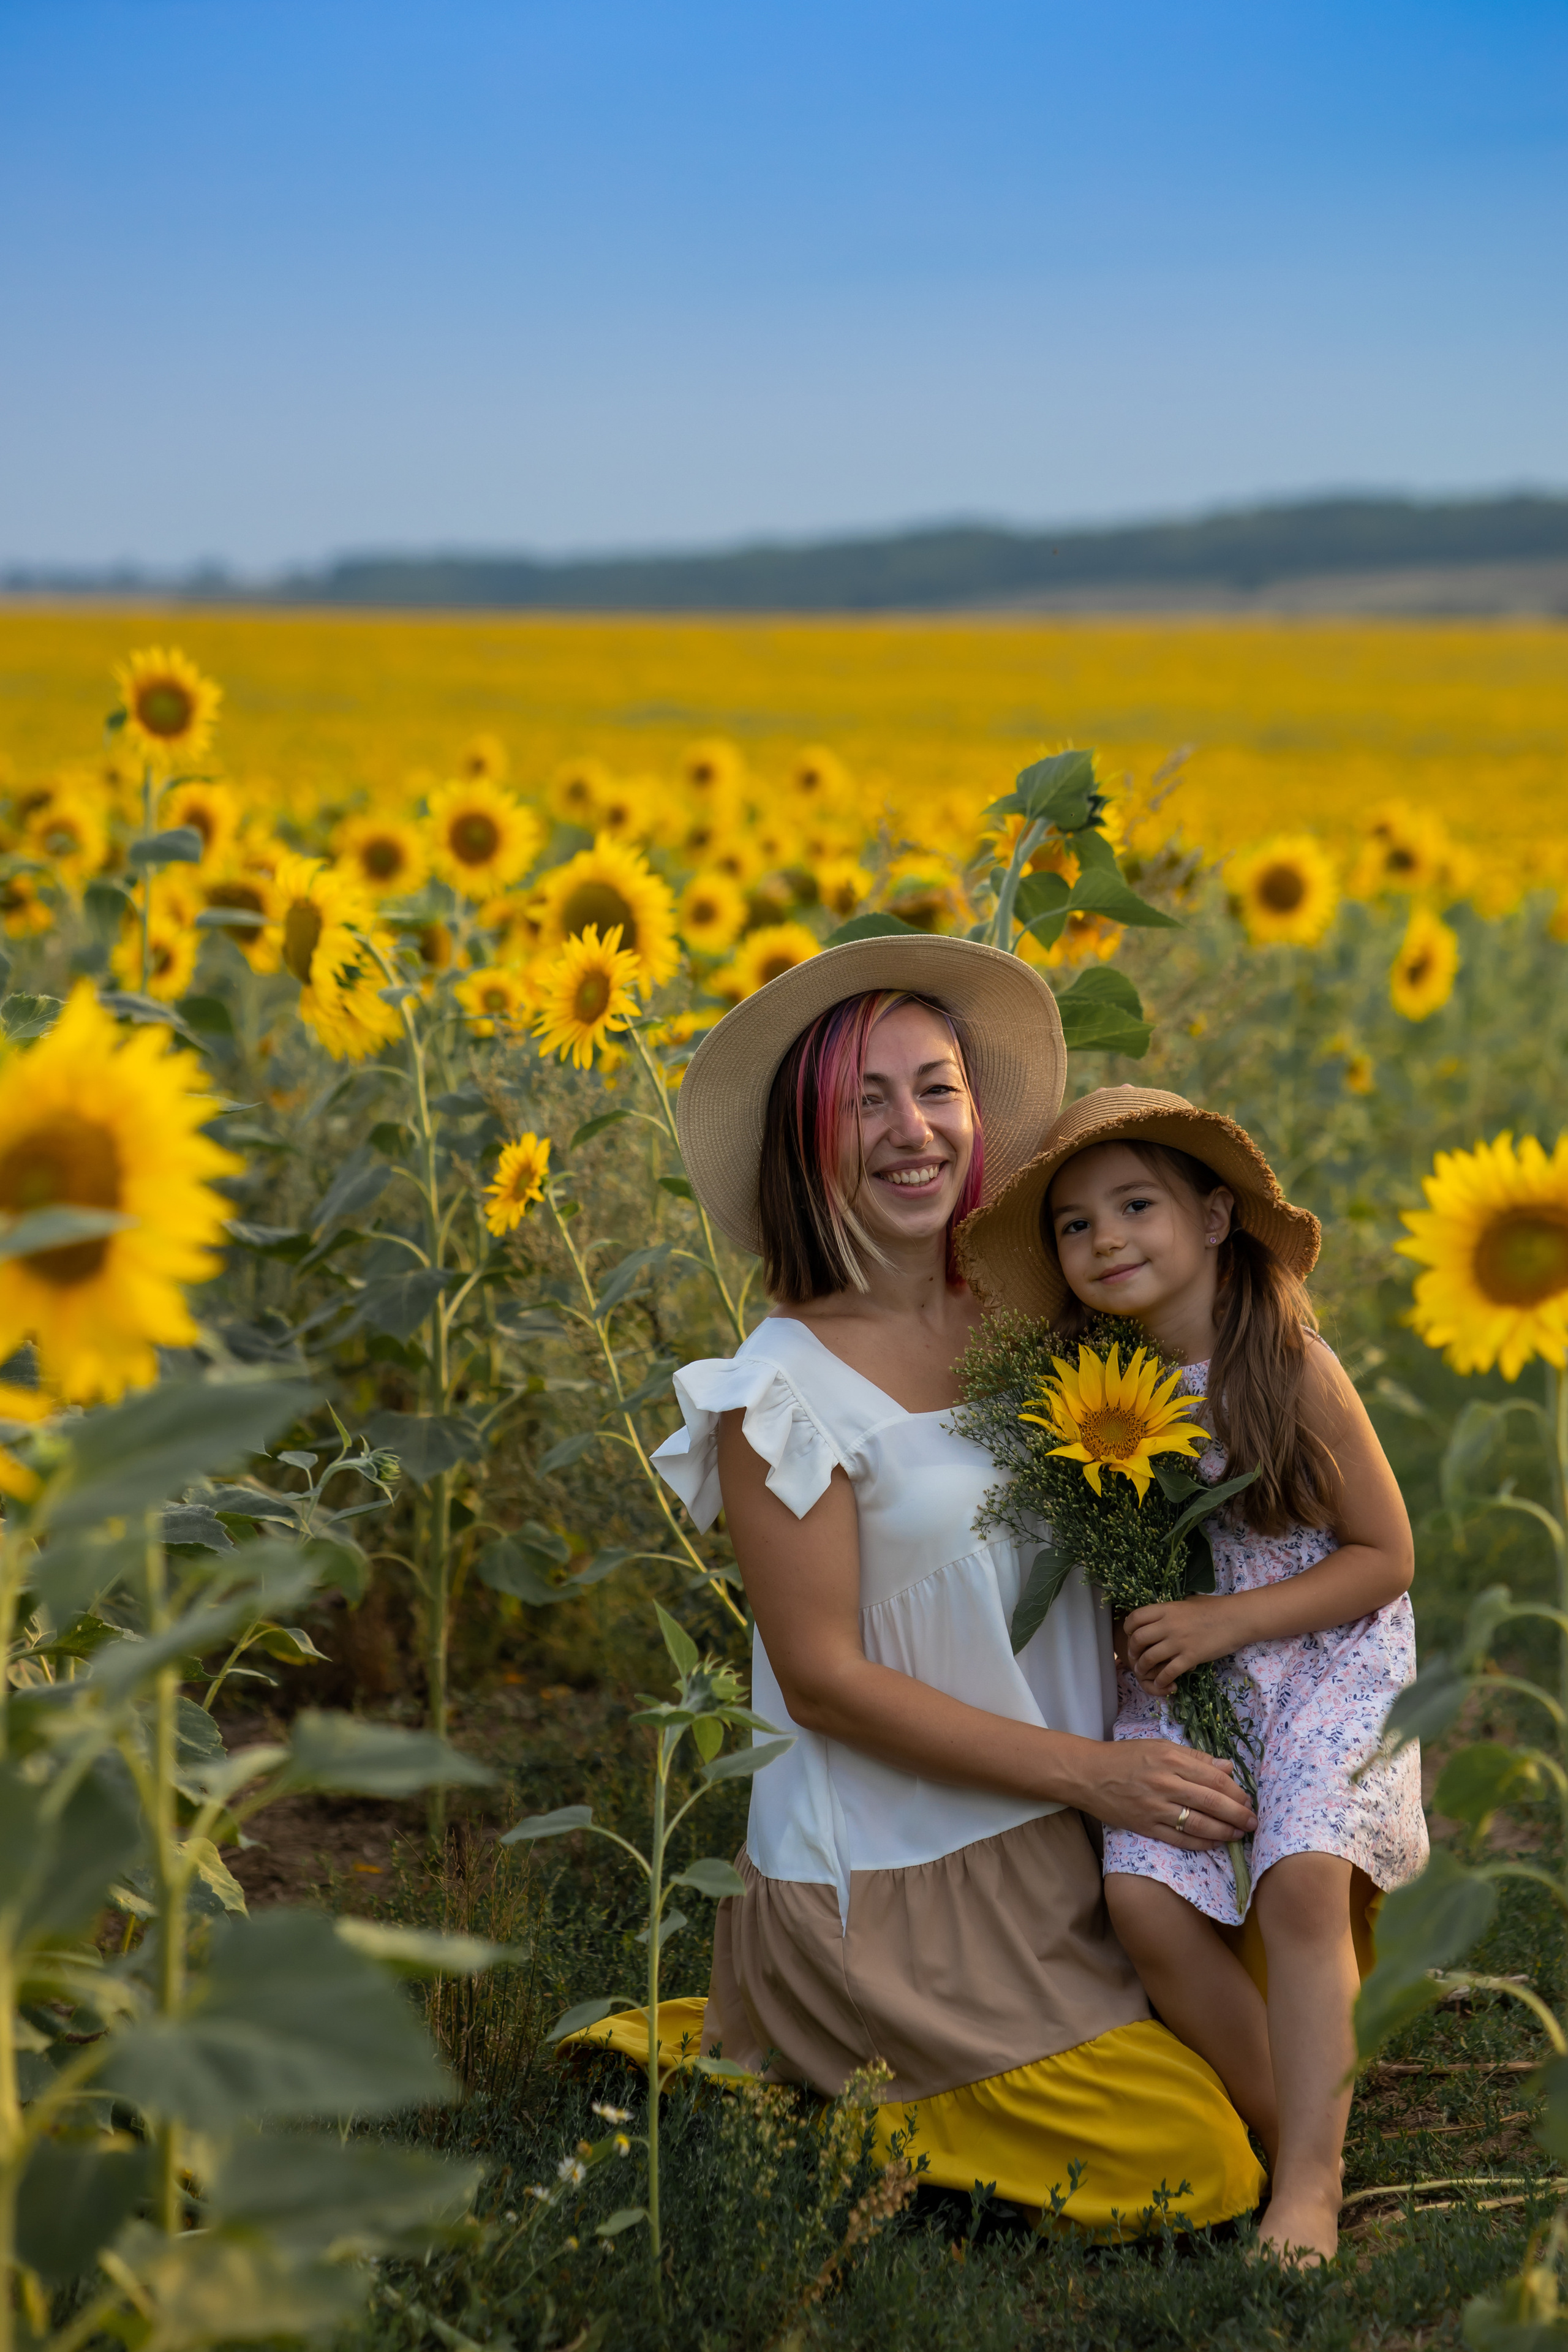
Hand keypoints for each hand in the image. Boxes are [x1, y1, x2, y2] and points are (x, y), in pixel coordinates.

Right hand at [1078, 1736, 1256, 1850]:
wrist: (1088, 1774)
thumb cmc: (1125, 1757)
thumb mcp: (1160, 1746)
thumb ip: (1194, 1757)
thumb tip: (1227, 1768)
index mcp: (1170, 1759)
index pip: (1213, 1777)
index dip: (1235, 1791)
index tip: (1247, 1799)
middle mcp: (1165, 1783)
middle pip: (1211, 1802)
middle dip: (1237, 1814)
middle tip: (1253, 1822)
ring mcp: (1155, 1808)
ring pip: (1199, 1823)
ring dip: (1225, 1831)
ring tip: (1240, 1834)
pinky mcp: (1146, 1827)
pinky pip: (1180, 1839)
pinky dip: (1201, 1842)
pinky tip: (1215, 1843)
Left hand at [1123, 1595, 1245, 1694]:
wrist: (1237, 1618)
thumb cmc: (1215, 1608)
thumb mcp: (1189, 1602)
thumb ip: (1173, 1609)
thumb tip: (1162, 1614)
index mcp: (1167, 1609)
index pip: (1135, 1617)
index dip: (1128, 1627)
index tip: (1130, 1635)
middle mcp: (1168, 1625)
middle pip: (1138, 1639)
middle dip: (1132, 1650)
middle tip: (1135, 1657)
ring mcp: (1179, 1642)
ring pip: (1149, 1658)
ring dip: (1142, 1668)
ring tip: (1143, 1672)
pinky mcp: (1191, 1657)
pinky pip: (1169, 1672)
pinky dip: (1161, 1680)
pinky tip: (1162, 1683)